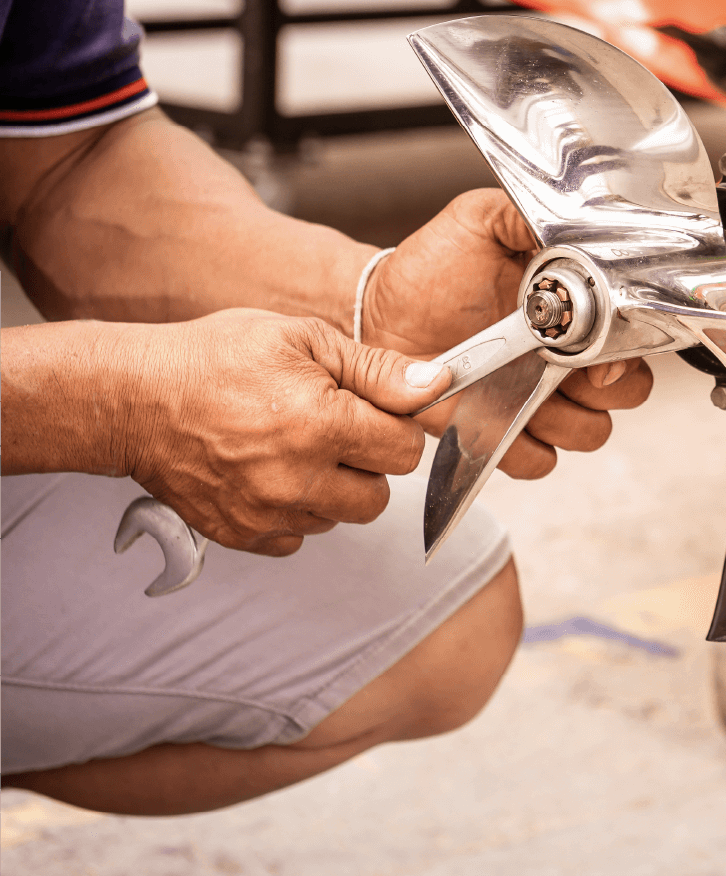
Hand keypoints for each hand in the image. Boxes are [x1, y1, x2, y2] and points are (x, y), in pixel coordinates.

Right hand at [118, 309, 450, 554]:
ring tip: (296, 446)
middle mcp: (298, 479)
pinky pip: (301, 536)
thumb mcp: (304, 339)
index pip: (405, 450)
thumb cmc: (219, 357)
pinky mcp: (243, 535)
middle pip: (380, 496)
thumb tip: (436, 384)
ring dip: (334, 488)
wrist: (138, 398)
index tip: (371, 409)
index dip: (394, 424)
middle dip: (368, 462)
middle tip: (332, 428)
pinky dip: (297, 511)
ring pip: (342, 518)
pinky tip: (271, 472)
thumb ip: (377, 368)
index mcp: (321, 423)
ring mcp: (268, 514)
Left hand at [363, 188, 652, 477]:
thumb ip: (525, 217)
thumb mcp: (480, 221)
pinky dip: (522, 447)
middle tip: (562, 367)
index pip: (634, 340)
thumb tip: (569, 225)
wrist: (381, 309)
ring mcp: (536, 398)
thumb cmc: (430, 266)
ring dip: (563, 419)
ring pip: (589, 433)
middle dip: (604, 390)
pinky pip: (537, 461)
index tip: (593, 346)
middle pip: (625, 395)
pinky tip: (495, 415)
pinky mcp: (503, 432)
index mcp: (573, 311)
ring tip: (522, 387)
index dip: (625, 350)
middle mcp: (564, 358)